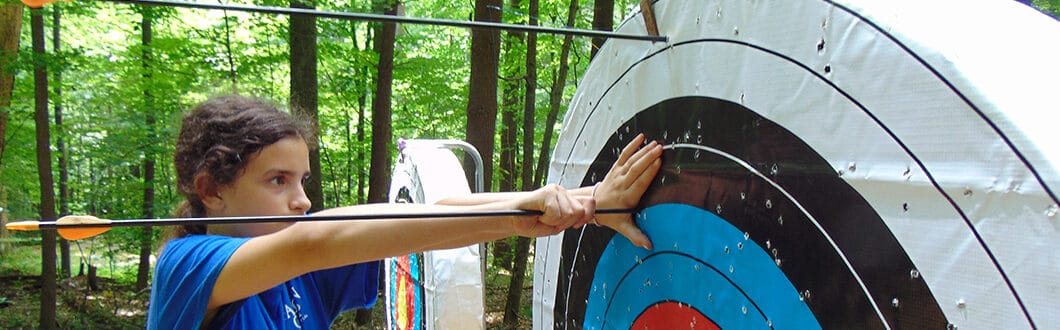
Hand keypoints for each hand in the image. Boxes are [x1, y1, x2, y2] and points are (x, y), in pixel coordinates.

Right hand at [512, 184, 595, 236]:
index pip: (588, 202)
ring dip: (555, 221)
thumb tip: (586, 214)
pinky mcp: (546, 192)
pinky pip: (556, 212)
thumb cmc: (531, 222)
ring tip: (543, 218)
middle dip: (566, 222)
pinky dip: (548, 219)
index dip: (587, 215)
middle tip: (551, 221)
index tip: (576, 225)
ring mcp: (554, 190)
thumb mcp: (557, 224)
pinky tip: (539, 215)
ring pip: (568, 213)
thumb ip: (572, 218)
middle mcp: (562, 191)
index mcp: (566, 197)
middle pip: (579, 211)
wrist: (512, 219)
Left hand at [593, 134, 662, 248]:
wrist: (592, 206)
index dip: (648, 172)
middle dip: (648, 158)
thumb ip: (636, 235)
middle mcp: (621, 185)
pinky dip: (631, 146)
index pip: (639, 183)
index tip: (659, 163)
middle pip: (635, 169)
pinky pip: (623, 155)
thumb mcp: (623, 227)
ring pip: (630, 161)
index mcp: (626, 198)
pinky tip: (641, 137)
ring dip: (643, 151)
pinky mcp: (615, 169)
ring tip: (655, 144)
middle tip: (660, 149)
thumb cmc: (611, 216)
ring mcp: (617, 175)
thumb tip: (648, 245)